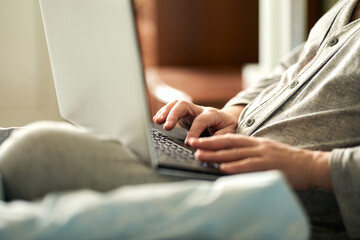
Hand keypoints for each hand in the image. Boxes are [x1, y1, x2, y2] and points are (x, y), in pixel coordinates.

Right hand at [153, 100, 243, 142]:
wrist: (226, 119)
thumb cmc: (227, 127)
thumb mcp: (229, 133)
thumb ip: (220, 139)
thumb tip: (209, 146)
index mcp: (212, 114)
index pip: (200, 120)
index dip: (194, 131)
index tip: (189, 142)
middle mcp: (199, 109)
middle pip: (184, 104)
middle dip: (174, 115)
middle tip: (166, 127)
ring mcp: (191, 110)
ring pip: (176, 104)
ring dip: (165, 111)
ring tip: (157, 121)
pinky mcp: (184, 113)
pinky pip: (172, 108)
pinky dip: (164, 113)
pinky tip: (157, 119)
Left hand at [188, 134, 331, 189]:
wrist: (309, 165)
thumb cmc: (286, 161)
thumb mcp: (265, 153)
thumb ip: (249, 154)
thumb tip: (230, 159)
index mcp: (254, 142)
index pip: (229, 138)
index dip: (212, 139)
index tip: (197, 140)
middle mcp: (256, 145)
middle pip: (228, 143)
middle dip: (208, 144)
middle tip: (191, 144)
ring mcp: (263, 154)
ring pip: (235, 153)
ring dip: (216, 155)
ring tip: (200, 156)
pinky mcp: (269, 165)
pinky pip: (249, 165)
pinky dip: (235, 167)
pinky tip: (223, 168)